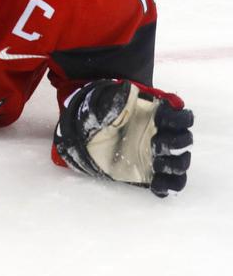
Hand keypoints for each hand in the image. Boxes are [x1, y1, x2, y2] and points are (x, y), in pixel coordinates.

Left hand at [54, 79, 192, 196]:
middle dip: (175, 144)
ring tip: (157, 165)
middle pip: (184, 141)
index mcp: (158, 117)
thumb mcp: (105, 105)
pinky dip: (168, 186)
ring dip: (174, 165)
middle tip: (155, 144)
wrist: (90, 135)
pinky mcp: (152, 173)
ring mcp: (160, 156)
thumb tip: (126, 89)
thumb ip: (115, 100)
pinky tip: (156, 185)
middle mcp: (164, 136)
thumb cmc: (102, 115)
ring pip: (181, 163)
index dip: (177, 119)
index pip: (182, 117)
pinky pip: (171, 183)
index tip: (159, 119)